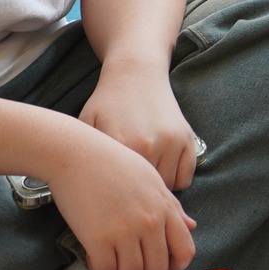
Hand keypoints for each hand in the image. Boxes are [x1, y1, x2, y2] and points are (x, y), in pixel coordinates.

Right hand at [45, 125, 196, 269]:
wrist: (78, 154)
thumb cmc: (114, 163)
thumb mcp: (151, 180)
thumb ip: (171, 207)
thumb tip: (191, 226)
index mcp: (165, 208)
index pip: (185, 250)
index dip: (176, 265)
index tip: (164, 265)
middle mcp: (149, 223)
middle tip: (132, 259)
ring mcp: (124, 232)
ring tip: (113, 256)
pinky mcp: (97, 240)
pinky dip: (101, 269)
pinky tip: (96, 256)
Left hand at [79, 59, 197, 188]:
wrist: (136, 73)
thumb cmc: (108, 101)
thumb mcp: (87, 125)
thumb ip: (87, 156)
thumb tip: (80, 189)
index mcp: (121, 144)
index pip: (122, 190)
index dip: (116, 197)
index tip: (112, 196)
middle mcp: (149, 145)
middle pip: (146, 191)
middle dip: (136, 195)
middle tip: (127, 189)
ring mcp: (172, 141)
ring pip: (168, 186)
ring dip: (157, 187)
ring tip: (143, 177)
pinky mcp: (187, 138)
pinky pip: (186, 176)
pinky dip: (176, 179)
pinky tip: (161, 169)